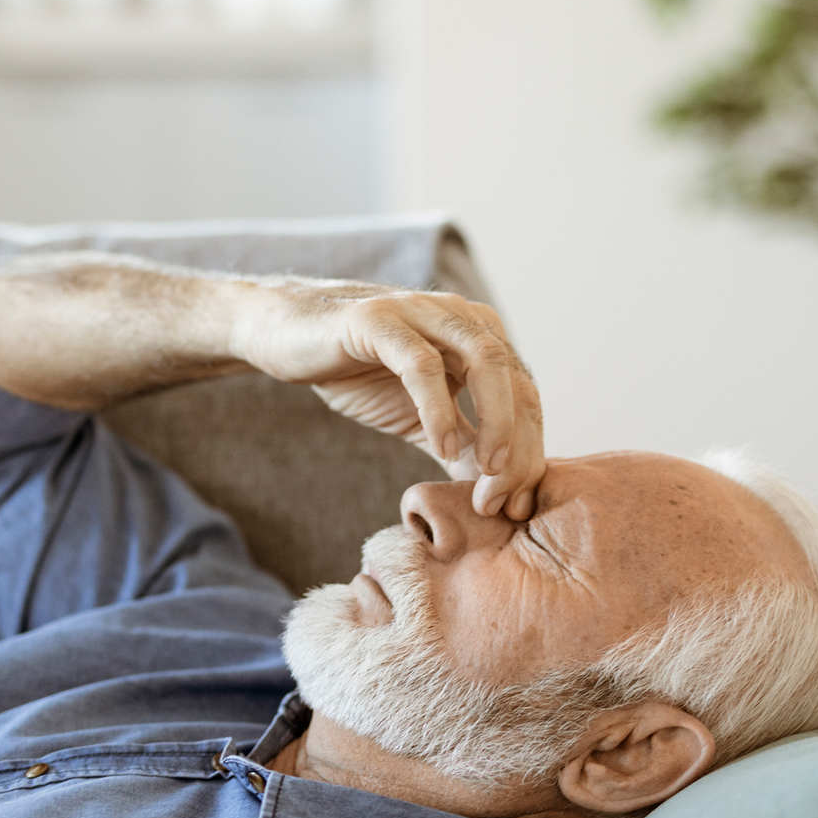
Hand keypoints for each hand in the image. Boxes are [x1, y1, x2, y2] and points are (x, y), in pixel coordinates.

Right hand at [236, 286, 545, 518]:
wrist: (287, 336)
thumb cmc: (357, 372)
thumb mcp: (417, 418)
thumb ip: (459, 445)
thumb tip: (494, 491)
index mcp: (479, 336)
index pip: (525, 393)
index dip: (531, 451)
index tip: (519, 505)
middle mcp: (461, 316)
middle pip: (515, 378)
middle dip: (519, 444)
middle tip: (506, 499)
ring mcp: (422, 312)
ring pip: (484, 361)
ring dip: (495, 422)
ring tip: (487, 474)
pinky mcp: (381, 320)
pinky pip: (423, 365)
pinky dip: (439, 408)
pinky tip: (441, 446)